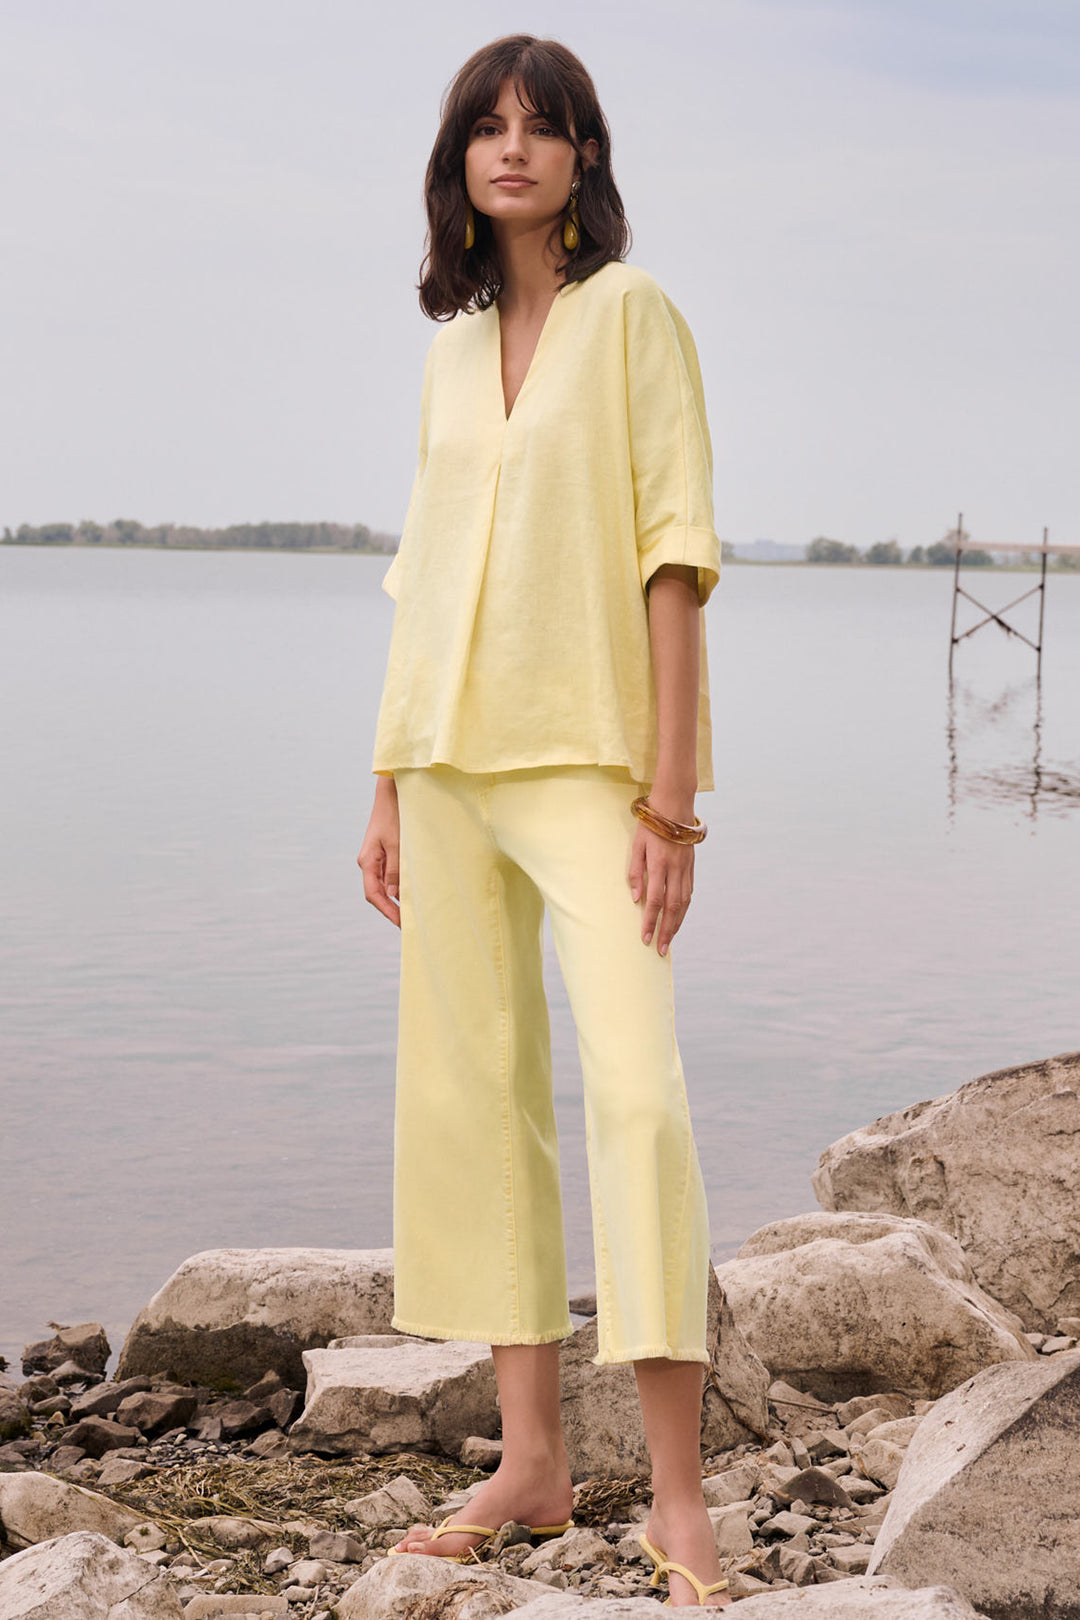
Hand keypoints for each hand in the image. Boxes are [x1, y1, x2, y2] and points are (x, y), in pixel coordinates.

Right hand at [357, 777, 400, 926]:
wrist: (393, 792)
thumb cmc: (394, 815)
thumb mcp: (397, 844)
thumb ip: (395, 870)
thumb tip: (393, 895)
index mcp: (368, 861)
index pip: (374, 894)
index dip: (387, 911)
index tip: (401, 924)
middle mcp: (369, 861)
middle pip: (378, 892)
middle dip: (392, 909)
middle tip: (409, 923)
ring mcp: (377, 857)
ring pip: (385, 884)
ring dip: (397, 898)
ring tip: (413, 911)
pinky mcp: (385, 852)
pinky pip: (390, 874)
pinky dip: (400, 885)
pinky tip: (412, 891)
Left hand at [627, 787, 695, 955]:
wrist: (674, 806)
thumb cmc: (650, 825)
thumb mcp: (636, 845)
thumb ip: (635, 872)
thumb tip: (635, 898)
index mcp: (659, 864)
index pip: (655, 900)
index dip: (650, 921)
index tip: (646, 938)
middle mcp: (675, 869)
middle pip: (672, 907)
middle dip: (666, 931)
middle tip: (661, 950)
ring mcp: (686, 868)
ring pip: (684, 903)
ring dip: (677, 924)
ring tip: (670, 939)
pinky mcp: (691, 866)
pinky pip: (689, 893)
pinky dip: (684, 909)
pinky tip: (679, 918)